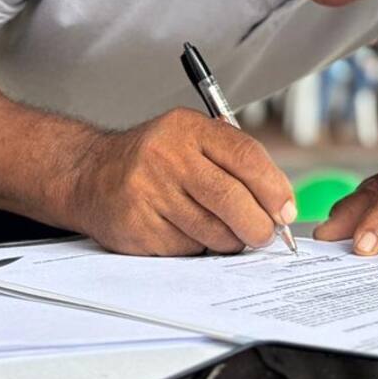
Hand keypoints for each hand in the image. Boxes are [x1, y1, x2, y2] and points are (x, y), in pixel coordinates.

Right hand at [67, 108, 295, 255]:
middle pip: (231, 199)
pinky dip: (197, 247)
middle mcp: (168, 157)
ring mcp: (150, 193)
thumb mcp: (193, 139)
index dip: (274, 187)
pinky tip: (186, 232)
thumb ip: (235, 161)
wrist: (91, 173)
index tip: (286, 210)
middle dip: (259, 225)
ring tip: (223, 231)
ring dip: (229, 240)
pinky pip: (187, 249)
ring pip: (213, 231)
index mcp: (189, 129)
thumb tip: (280, 203)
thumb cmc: (155, 158)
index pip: (245, 156)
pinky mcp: (138, 227)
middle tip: (265, 234)